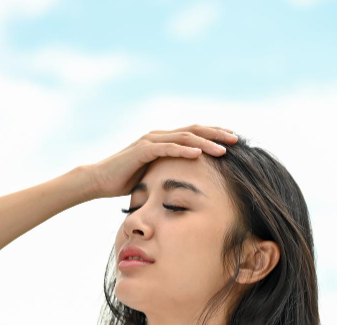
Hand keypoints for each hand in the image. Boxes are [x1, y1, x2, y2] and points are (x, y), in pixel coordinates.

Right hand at [83, 124, 238, 198]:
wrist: (99, 180)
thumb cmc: (124, 180)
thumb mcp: (152, 175)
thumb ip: (167, 172)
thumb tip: (185, 183)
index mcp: (163, 140)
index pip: (194, 133)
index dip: (214, 135)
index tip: (233, 141)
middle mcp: (159, 135)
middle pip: (194, 130)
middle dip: (217, 134)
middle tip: (237, 139)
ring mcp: (150, 140)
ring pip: (184, 137)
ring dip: (206, 142)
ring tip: (224, 149)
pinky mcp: (142, 150)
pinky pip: (167, 148)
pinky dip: (184, 149)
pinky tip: (199, 154)